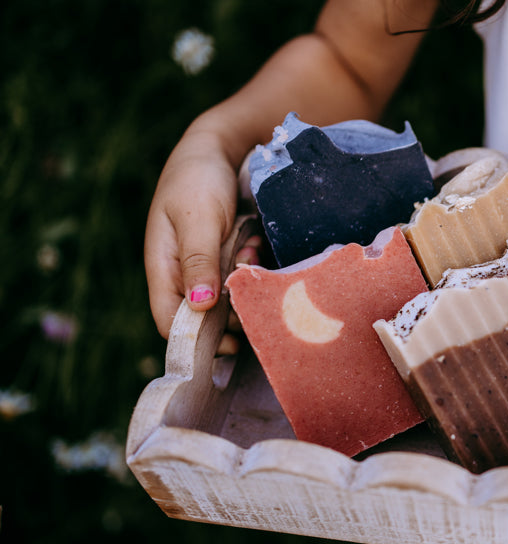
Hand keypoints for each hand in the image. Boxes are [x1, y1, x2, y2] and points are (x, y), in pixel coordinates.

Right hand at [145, 126, 257, 347]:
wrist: (217, 148)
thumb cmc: (197, 179)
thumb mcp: (198, 218)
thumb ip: (199, 260)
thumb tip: (200, 307)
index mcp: (163, 268)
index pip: (171, 322)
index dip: (199, 339)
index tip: (233, 342)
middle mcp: (183, 273)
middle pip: (205, 317)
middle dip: (232, 308)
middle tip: (251, 289)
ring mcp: (205, 265)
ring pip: (228, 297)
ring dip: (244, 283)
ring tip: (252, 252)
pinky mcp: (225, 255)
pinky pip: (241, 275)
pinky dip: (252, 264)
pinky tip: (256, 243)